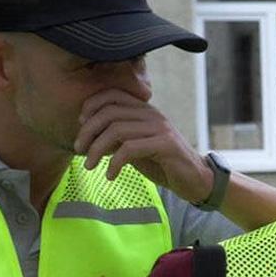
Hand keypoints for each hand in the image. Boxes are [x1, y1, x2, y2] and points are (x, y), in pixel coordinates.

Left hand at [76, 88, 212, 198]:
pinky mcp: (166, 145)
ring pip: (116, 130)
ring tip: (90, 166)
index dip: (90, 107)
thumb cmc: (164, 164)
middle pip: (109, 113)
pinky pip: (130, 149)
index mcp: (145, 110)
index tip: (80, 127)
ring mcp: (160, 129)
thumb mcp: (136, 147)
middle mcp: (152, 115)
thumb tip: (89, 137)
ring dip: (97, 149)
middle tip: (79, 150)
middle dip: (88, 132)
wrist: (197, 181)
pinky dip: (114, 163)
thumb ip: (118, 138)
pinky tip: (110, 175)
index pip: (112, 95)